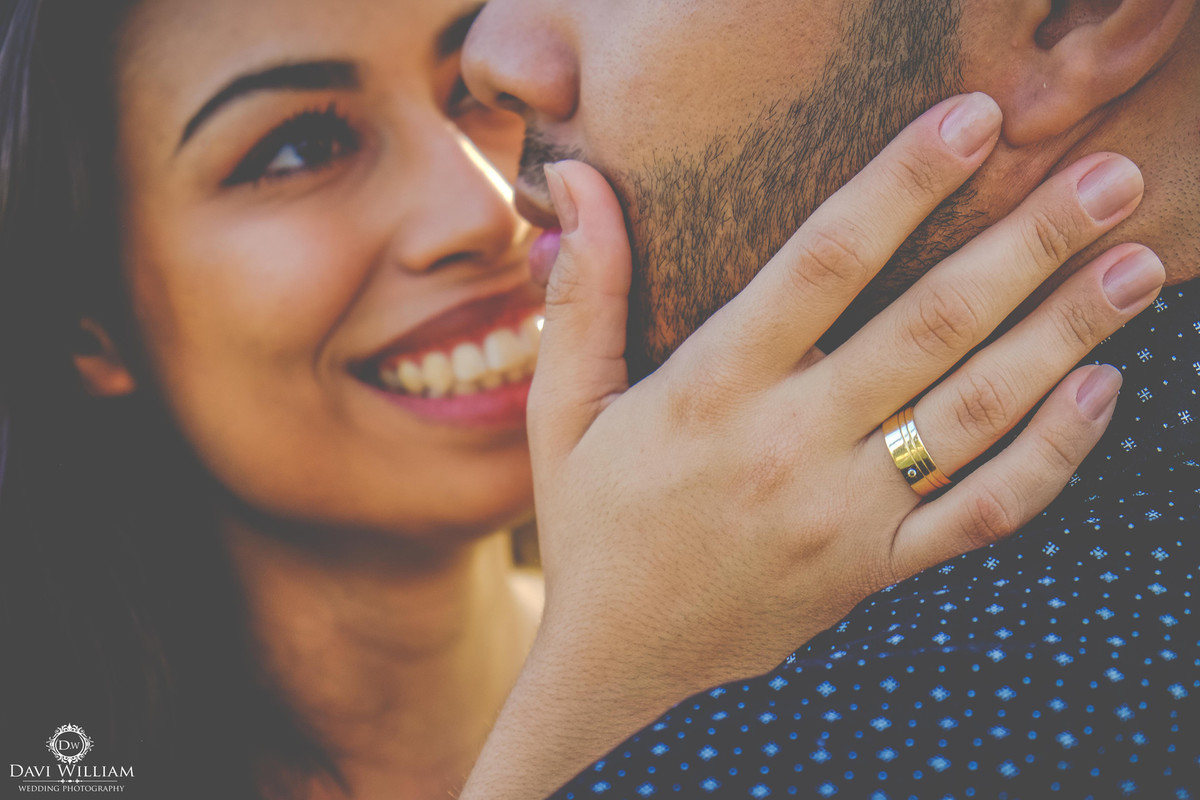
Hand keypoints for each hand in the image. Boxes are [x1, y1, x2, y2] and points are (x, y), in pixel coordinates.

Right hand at [462, 93, 1162, 798]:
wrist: (618, 661)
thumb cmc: (593, 522)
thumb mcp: (566, 407)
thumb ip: (582, 289)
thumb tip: (575, 174)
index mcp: (710, 392)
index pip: (819, 266)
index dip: (899, 186)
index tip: (972, 122)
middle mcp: (788, 447)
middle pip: (927, 328)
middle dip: (1027, 245)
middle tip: (1108, 179)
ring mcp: (843, 516)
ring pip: (976, 414)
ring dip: (1065, 334)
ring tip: (1135, 266)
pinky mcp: (876, 569)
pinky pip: (984, 514)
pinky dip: (1054, 456)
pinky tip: (1103, 390)